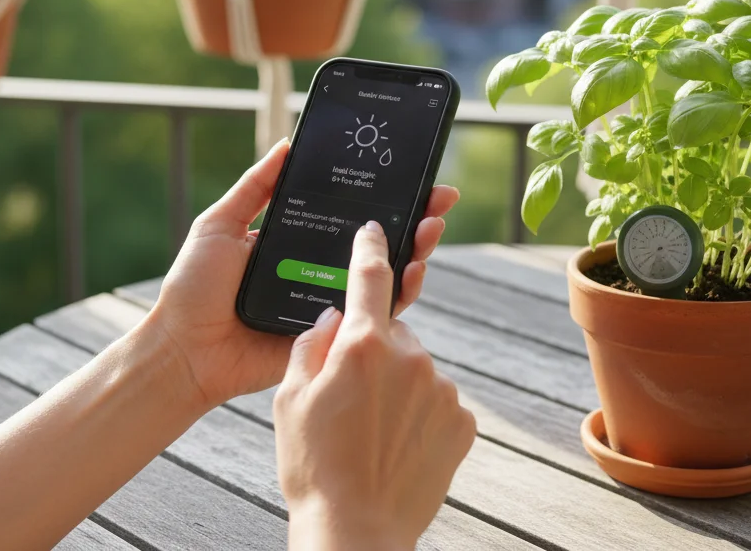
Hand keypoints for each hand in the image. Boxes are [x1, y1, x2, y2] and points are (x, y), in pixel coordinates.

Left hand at [145, 138, 459, 408]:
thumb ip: (255, 188)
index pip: (347, 213)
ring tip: (431, 227)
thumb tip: (287, 144)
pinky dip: (401, 293)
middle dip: (414, 217)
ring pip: (384, 275)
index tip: (411, 172)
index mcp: (296, 241)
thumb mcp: (220, 225)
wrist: (183, 349)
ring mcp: (327, 302)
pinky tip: (415, 270)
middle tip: (439, 197)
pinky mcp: (332, 335)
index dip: (381, 194)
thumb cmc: (193, 289)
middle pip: (376, 241)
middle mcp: (317, 269)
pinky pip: (373, 314)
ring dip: (416, 250)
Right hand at [274, 221, 476, 549]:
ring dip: (397, 385)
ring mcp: (441, 388)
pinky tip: (395, 445)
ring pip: (415, 368)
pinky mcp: (462, 420)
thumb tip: (333, 317)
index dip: (371, 249)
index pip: (370, 278)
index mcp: (362, 344)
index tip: (376, 230)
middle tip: (348, 395)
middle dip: (373, 351)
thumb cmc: (313, 467)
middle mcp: (410, 356)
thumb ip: (311, 345)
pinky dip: (419, 414)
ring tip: (370, 431)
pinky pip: (436, 401)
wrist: (356, 530)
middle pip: (391, 333)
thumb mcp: (288, 400)